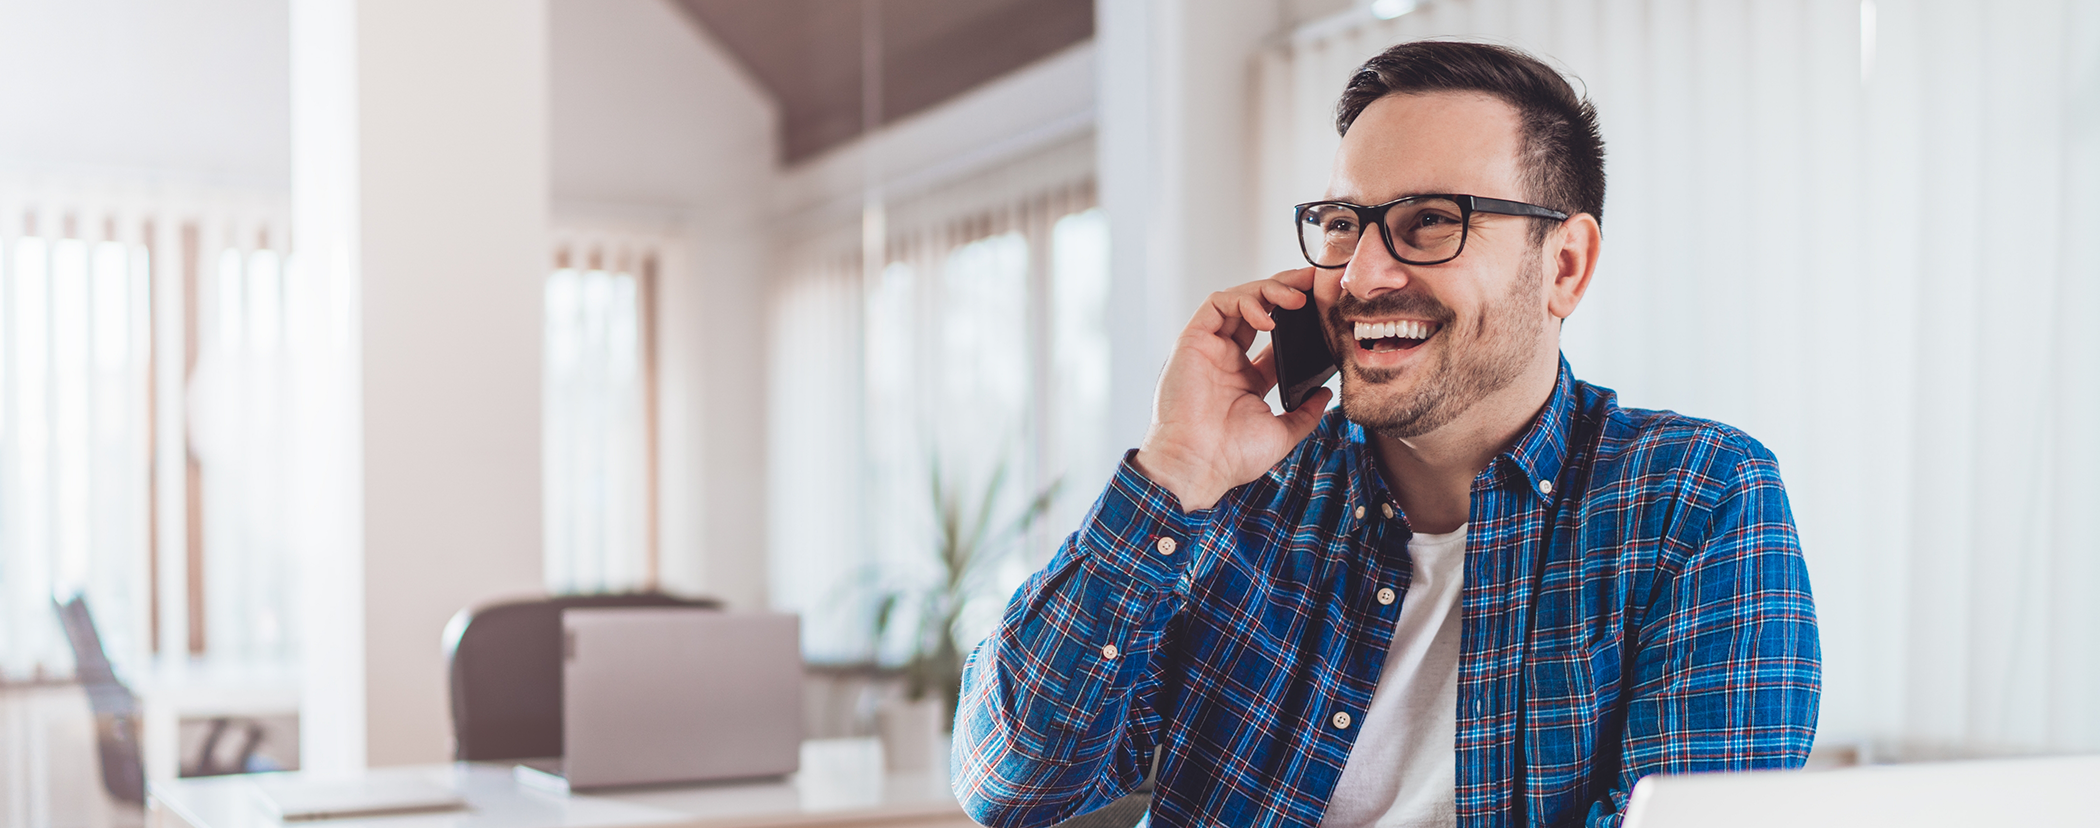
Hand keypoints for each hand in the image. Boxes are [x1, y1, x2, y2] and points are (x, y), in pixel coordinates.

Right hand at [1133, 268, 1333, 510]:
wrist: (1199, 464)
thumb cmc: (1232, 456)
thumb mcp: (1282, 434)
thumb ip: (1305, 413)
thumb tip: (1324, 393)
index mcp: (1246, 379)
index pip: (1275, 336)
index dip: (1299, 318)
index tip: (1323, 307)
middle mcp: (1227, 359)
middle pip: (1258, 309)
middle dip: (1286, 290)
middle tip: (1313, 283)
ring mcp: (1209, 348)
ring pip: (1238, 299)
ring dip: (1269, 290)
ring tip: (1296, 299)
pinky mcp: (1193, 340)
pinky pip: (1217, 304)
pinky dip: (1244, 301)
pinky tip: (1268, 317)